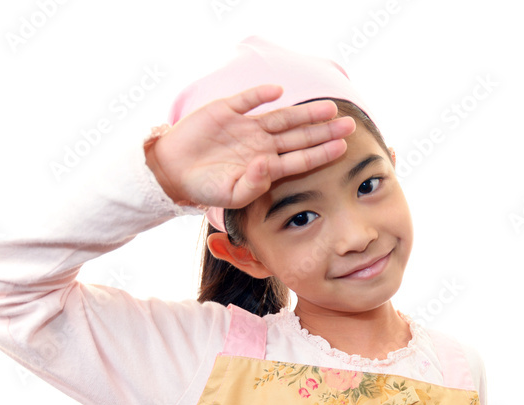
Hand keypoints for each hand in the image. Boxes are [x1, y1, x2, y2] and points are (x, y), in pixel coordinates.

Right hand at [145, 84, 355, 207]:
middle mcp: (263, 143)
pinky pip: (247, 100)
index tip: (343, 147)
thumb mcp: (232, 194)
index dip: (322, 152)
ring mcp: (247, 126)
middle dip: (324, 130)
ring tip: (329, 108)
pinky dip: (261, 94)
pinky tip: (278, 91)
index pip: (301, 158)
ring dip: (304, 112)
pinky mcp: (226, 111)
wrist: (174, 171)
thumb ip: (254, 184)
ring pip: (282, 116)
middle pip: (299, 135)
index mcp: (267, 165)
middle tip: (349, 124)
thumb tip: (268, 165)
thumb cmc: (207, 187)